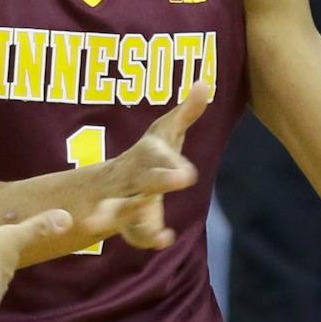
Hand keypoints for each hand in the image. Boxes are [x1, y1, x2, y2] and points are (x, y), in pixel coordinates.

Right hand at [93, 81, 212, 252]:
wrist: (113, 182)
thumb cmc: (150, 154)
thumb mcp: (167, 131)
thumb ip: (188, 111)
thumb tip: (207, 81)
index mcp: (147, 156)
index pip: (158, 156)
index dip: (172, 163)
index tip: (189, 171)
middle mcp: (137, 178)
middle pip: (149, 179)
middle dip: (165, 179)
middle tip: (186, 177)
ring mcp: (131, 201)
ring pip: (130, 210)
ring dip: (138, 215)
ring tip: (156, 229)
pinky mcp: (133, 223)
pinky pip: (137, 234)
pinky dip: (149, 238)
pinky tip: (165, 240)